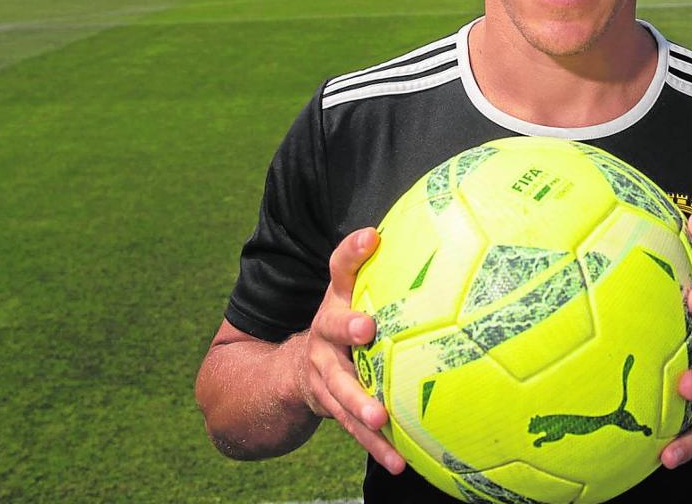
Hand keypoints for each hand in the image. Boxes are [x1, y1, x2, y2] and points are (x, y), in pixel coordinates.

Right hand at [299, 227, 405, 473]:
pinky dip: (377, 446)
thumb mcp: (344, 288)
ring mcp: (326, 379)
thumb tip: (379, 229)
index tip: (371, 238)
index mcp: (333, 306)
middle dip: (348, 333)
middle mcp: (324, 341)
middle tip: (368, 332)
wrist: (293, 372)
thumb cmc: (340, 319)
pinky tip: (399, 462)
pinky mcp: (335, 410)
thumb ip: (359, 260)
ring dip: (361, 407)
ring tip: (382, 421)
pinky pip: (355, 429)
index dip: (352, 253)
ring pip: (341, 392)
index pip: (339, 271)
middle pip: (332, 335)